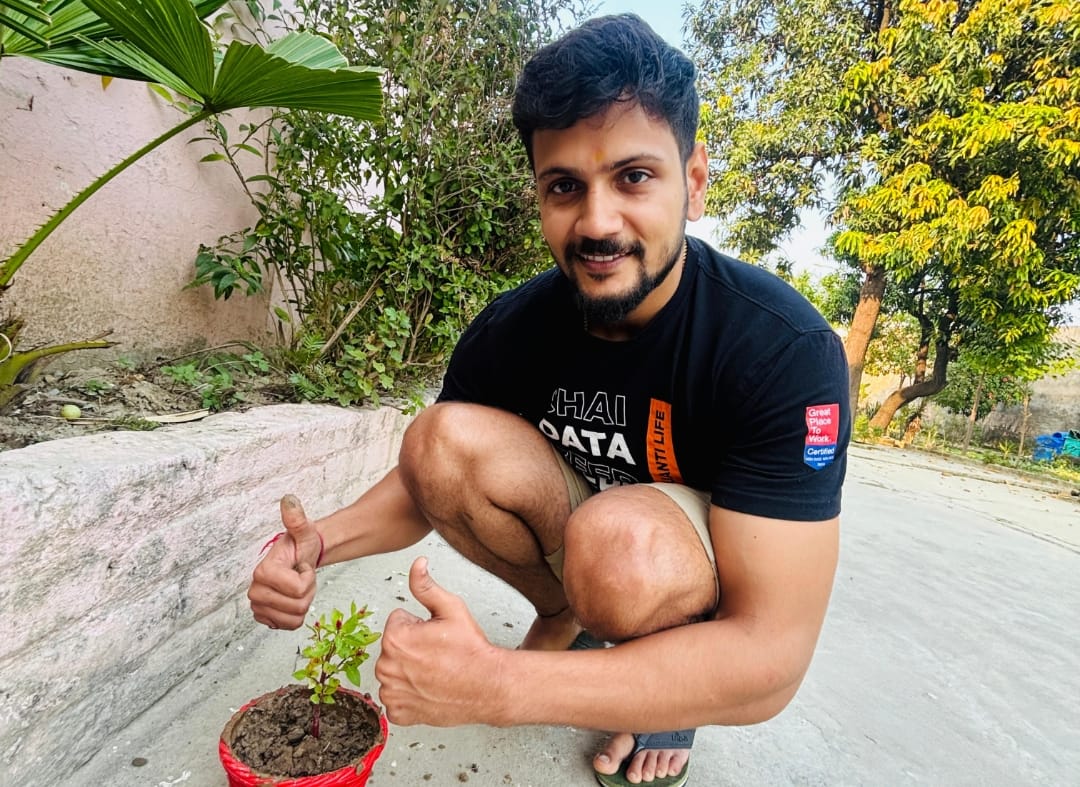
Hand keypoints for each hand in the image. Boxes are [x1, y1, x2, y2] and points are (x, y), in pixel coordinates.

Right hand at [248, 495, 320, 629]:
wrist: (300, 558)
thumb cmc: (301, 546)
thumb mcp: (303, 531)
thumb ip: (296, 518)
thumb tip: (289, 500)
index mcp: (262, 572)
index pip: (298, 590)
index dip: (307, 578)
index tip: (300, 566)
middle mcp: (255, 591)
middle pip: (297, 606)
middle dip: (306, 592)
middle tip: (300, 576)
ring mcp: (259, 607)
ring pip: (294, 618)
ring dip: (303, 603)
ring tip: (297, 587)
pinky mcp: (265, 618)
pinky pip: (290, 626)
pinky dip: (297, 614)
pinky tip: (292, 599)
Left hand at [376, 557, 502, 725]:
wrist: (488, 686)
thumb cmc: (471, 650)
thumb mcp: (452, 609)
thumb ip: (426, 586)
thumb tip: (417, 564)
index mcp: (395, 639)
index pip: (397, 621)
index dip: (418, 625)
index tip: (434, 636)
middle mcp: (386, 667)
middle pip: (393, 646)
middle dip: (411, 647)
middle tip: (437, 654)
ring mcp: (391, 692)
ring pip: (394, 671)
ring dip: (409, 670)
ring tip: (434, 671)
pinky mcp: (398, 712)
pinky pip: (395, 697)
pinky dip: (409, 695)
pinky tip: (428, 689)